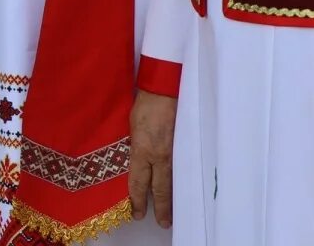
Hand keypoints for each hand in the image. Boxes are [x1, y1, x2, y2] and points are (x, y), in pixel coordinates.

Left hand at [127, 88, 175, 227]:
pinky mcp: (183, 147)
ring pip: (172, 182)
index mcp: (142, 150)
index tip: (137, 213)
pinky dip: (178, 183)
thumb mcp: (130, 129)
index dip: (137, 200)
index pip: (138, 182)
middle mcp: (159, 156)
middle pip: (159, 188)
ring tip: (172, 214)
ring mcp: (173, 153)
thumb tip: (132, 162)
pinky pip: (179, 170)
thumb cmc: (144, 106)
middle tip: (161, 223)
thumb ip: (133, 148)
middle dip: (160, 208)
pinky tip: (180, 190)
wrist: (164, 91)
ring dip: (171, 199)